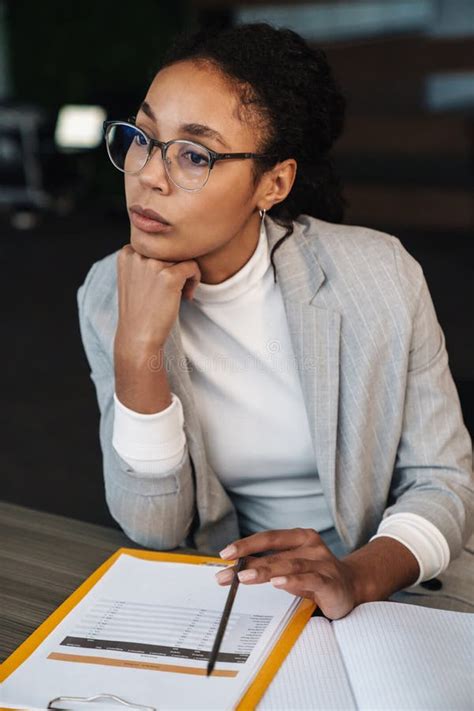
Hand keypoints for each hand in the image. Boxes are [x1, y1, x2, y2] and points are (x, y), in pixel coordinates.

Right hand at [115, 243, 200, 353]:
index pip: (157, 244)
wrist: (137, 336)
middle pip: (171, 248)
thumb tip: (174, 245)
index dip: (166, 261)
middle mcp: (138, 254)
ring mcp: (153, 264)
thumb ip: (145, 260)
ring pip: (183, 256)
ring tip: (182, 293)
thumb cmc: (140, 310)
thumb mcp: (134, 278)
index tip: (165, 281)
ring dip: (187, 274)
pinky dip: (195, 280)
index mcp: (127, 252)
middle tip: (177, 288)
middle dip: (177, 267)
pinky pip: (193, 266)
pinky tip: (187, 296)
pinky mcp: (168, 276)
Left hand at [214, 528, 358, 619]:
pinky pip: (310, 580)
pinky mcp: (331, 582)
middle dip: (248, 564)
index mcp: (300, 538)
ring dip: (264, 571)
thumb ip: (269, 566)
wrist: (353, 588)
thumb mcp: (291, 567)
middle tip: (228, 573)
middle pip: (275, 554)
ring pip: (289, 565)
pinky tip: (277, 583)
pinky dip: (292, 581)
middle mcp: (311, 547)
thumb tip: (234, 569)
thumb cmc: (316, 576)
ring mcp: (322, 564)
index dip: (246, 544)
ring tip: (244, 577)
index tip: (226, 554)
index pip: (269, 538)